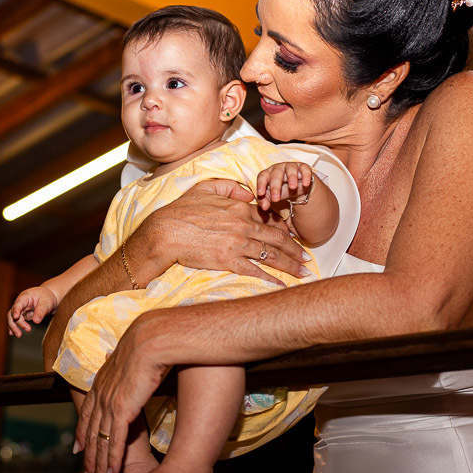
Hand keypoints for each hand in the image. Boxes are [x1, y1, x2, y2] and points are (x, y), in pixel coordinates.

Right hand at [7, 286, 57, 336]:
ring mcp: (20, 310)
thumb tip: (36, 321)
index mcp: (25, 297)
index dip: (16, 310)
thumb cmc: (47, 297)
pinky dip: (14, 327)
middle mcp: (20, 303)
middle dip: (16, 323)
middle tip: (22, 332)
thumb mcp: (46, 302)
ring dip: (14, 327)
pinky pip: (16, 321)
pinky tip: (12, 333)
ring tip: (18, 335)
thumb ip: (41, 311)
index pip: (18, 303)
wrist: (49, 297)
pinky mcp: (23, 315)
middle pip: (12, 313)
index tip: (16, 317)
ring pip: (12, 318)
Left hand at [74, 310, 169, 472]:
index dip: (82, 433)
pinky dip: (112, 459)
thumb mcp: (132, 358)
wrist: (152, 338)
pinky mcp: (121, 409)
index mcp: (101, 381)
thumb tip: (131, 364)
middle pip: (90, 432)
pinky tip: (112, 472)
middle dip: (88, 458)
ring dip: (99, 465)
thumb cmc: (148, 343)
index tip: (78, 448)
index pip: (87, 413)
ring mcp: (109, 402)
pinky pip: (114, 440)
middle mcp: (100, 393)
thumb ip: (127, 368)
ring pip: (100, 441)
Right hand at [136, 178, 311, 285]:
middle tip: (306, 258)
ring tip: (302, 272)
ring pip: (272, 255)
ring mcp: (238, 244)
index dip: (283, 229)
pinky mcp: (229, 260)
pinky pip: (256, 271)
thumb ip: (230, 187)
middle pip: (277, 238)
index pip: (268, 219)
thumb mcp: (206, 188)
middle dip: (295, 250)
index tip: (292, 237)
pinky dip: (271, 279)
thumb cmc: (182, 210)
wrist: (166, 231)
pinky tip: (282, 284)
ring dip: (290, 265)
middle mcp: (244, 226)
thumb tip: (248, 194)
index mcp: (240, 208)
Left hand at [256, 161, 314, 210]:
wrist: (297, 187)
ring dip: (291, 178)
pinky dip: (305, 176)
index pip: (262, 177)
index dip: (261, 184)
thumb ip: (265, 201)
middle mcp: (278, 168)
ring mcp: (291, 166)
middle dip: (275, 187)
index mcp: (268, 174)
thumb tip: (264, 207)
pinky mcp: (303, 167)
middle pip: (276, 175)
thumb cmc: (280, 190)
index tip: (260, 193)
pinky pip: (304, 169)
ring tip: (292, 187)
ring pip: (290, 169)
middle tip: (275, 199)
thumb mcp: (271, 196)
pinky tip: (305, 184)